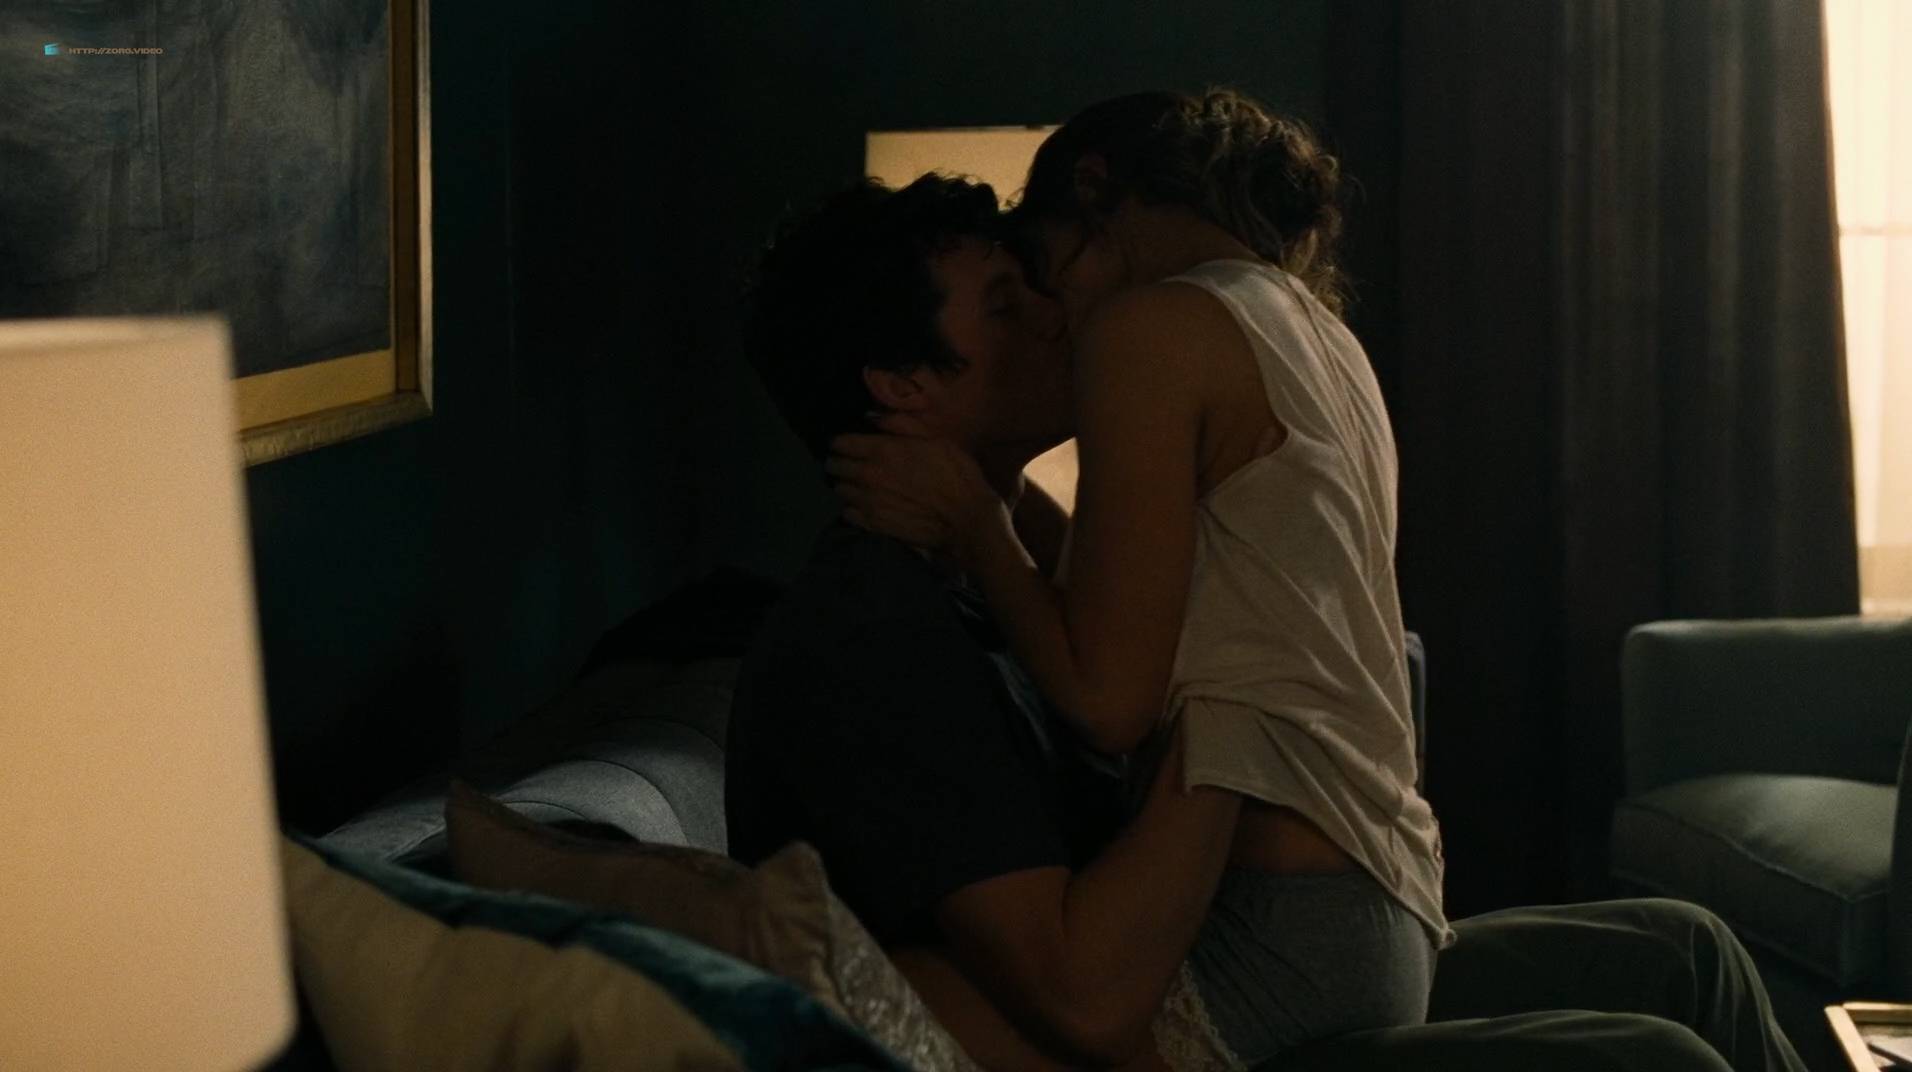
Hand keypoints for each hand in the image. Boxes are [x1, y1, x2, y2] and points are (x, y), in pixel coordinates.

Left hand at [827, 414, 1007, 560]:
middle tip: (847, 463)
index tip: (845, 444)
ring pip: (839, 490)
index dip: (841, 442)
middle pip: (835, 466)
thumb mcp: (935, 440)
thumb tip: (872, 416)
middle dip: (838, 462)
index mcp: (882, 450)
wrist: (965, 518)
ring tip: (855, 485)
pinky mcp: (873, 524)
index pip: (842, 443)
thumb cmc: (955, 474)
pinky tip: (863, 505)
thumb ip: (900, 425)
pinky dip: (851, 508)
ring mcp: (868, 501)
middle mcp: (868, 475)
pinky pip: (848, 513)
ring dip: (845, 485)